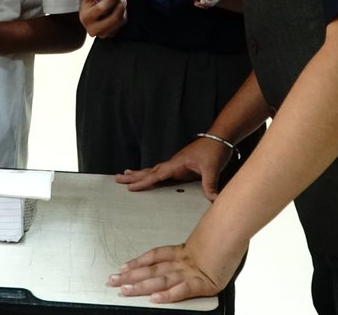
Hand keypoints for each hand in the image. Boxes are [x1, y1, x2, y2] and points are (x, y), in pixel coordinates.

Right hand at [78, 0, 126, 37]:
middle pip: (113, 18)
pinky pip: (121, 25)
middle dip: (120, 5)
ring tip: (122, 1)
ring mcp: (102, 34)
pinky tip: (119, 9)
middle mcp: (93, 29)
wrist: (89, 19)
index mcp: (86, 17)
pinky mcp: (110, 35)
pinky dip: (123, 15)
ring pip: (119, 22)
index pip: (101, 9)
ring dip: (123, 9)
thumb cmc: (89, 6)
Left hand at [108, 238, 241, 303]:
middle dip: (130, 276)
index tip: (123, 266)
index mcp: (183, 251)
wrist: (234, 228)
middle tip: (112, 281)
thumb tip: (192, 251)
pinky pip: (182, 290)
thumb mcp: (208, 240)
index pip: (155, 256)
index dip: (138, 261)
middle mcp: (183, 261)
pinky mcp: (203, 283)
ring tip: (125, 290)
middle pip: (151, 269)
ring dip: (141, 286)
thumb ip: (197, 248)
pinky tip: (155, 299)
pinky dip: (168, 295)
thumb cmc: (226, 234)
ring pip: (160, 279)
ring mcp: (191, 272)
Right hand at [115, 136, 230, 199]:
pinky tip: (149, 175)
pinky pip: (161, 172)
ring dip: (139, 173)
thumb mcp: (212, 168)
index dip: (143, 181)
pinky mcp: (180, 166)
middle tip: (117, 178)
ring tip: (125, 174)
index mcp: (176, 164)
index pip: (156, 175)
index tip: (130, 186)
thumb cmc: (214, 150)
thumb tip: (212, 199)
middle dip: (133, 175)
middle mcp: (173, 164)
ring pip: (153, 170)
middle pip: (149, 171)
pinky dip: (151, 174)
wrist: (219, 138)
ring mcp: (175, 165)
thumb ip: (210, 184)